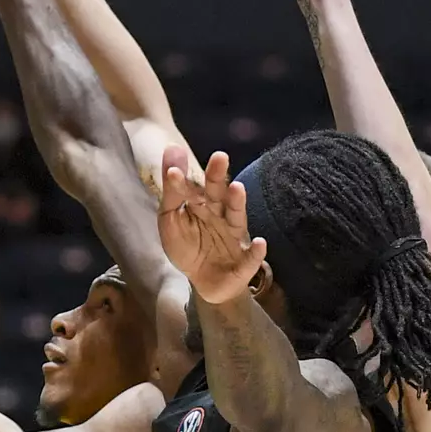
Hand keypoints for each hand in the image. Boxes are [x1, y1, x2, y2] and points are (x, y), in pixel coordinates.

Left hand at [157, 146, 266, 303]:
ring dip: (237, 204)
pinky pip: (251, 258)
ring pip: (236, 218)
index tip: (174, 170)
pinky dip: (256, 252)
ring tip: (237, 188)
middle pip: (219, 195)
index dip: (184, 181)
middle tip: (219, 157)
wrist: (203, 282)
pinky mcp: (244, 262)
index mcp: (202, 204)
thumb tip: (172, 149)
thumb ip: (171, 190)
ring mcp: (234, 238)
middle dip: (218, 178)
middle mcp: (220, 216)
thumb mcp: (170, 219)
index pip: (193, 188)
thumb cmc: (188, 247)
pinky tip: (260, 243)